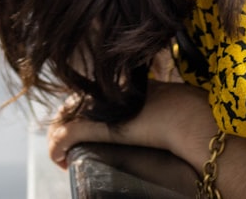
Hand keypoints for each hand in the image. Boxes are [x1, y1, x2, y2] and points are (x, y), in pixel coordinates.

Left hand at [47, 81, 216, 169]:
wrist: (188, 119)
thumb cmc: (186, 115)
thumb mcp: (163, 106)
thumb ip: (152, 108)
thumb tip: (161, 120)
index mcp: (119, 86)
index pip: (88, 96)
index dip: (79, 112)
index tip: (83, 130)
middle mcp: (104, 91)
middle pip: (71, 106)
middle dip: (65, 126)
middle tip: (69, 148)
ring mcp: (98, 106)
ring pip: (64, 120)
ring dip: (59, 139)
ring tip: (64, 157)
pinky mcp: (95, 125)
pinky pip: (65, 136)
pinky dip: (57, 147)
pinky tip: (60, 159)